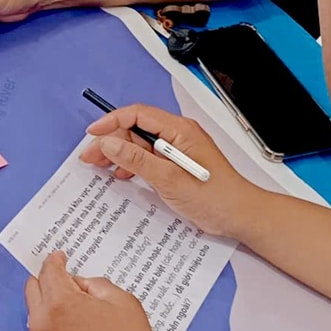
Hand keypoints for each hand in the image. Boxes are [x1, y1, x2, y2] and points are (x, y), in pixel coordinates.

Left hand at [25, 251, 169, 330]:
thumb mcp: (121, 301)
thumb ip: (95, 285)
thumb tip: (80, 286)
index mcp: (59, 303)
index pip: (49, 271)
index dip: (56, 260)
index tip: (61, 256)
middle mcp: (42, 321)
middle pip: (33, 287)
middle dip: (47, 278)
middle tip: (64, 274)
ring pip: (35, 308)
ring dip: (48, 298)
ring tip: (73, 297)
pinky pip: (42, 328)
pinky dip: (52, 317)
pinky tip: (73, 319)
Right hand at [79, 104, 260, 238]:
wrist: (239, 215)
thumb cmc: (215, 197)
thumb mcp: (168, 179)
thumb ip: (136, 159)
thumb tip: (109, 143)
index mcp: (179, 130)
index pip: (138, 114)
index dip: (111, 121)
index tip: (93, 133)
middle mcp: (178, 135)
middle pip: (136, 130)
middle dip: (111, 141)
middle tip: (91, 157)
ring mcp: (178, 150)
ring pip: (140, 144)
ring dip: (120, 154)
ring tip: (102, 167)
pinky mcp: (178, 164)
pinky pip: (149, 157)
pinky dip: (133, 164)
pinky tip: (123, 174)